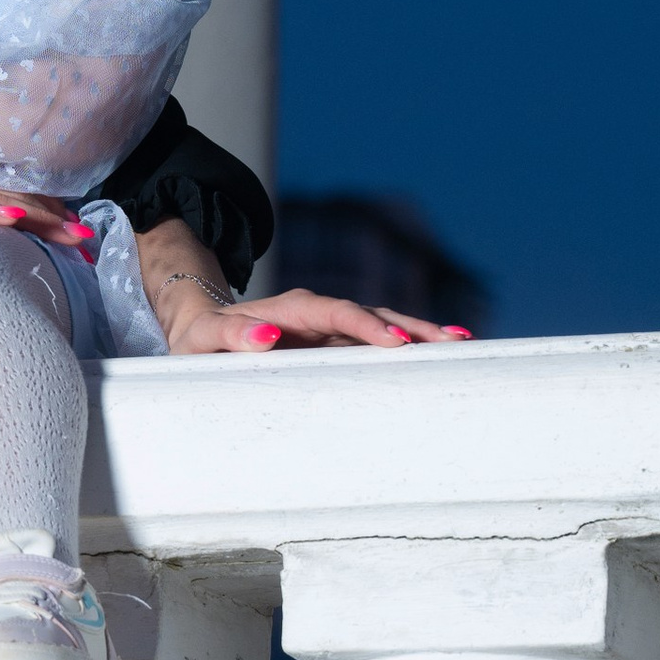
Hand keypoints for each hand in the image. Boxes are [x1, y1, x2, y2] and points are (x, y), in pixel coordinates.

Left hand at [163, 279, 472, 356]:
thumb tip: (266, 335)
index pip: (331, 313)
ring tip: (458, 344)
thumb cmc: (202, 339)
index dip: (362, 326)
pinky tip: (442, 350)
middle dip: (406, 328)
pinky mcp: (337, 341)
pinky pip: (377, 341)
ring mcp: (329, 326)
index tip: (396, 344)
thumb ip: (230, 336)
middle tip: (445, 343)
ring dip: (418, 334)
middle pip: (367, 314)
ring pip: (380, 325)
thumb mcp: (204, 338)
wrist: (205, 328)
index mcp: (286, 310)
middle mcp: (314, 312)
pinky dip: (409, 344)